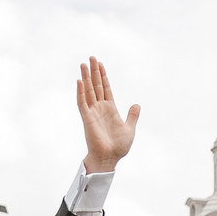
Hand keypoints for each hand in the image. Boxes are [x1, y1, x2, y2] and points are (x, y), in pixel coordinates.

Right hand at [77, 56, 139, 173]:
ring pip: (88, 91)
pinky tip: (79, 81)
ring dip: (85, 77)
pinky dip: (80, 92)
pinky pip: (82, 103)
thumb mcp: (129, 129)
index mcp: (110, 109)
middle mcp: (100, 108)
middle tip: (91, 57)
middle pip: (95, 86)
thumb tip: (137, 105)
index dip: (103, 76)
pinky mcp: (87, 118)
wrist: (110, 158)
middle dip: (93, 72)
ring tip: (83, 64)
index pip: (105, 88)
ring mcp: (92, 112)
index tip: (100, 64)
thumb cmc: (118, 146)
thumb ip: (132, 116)